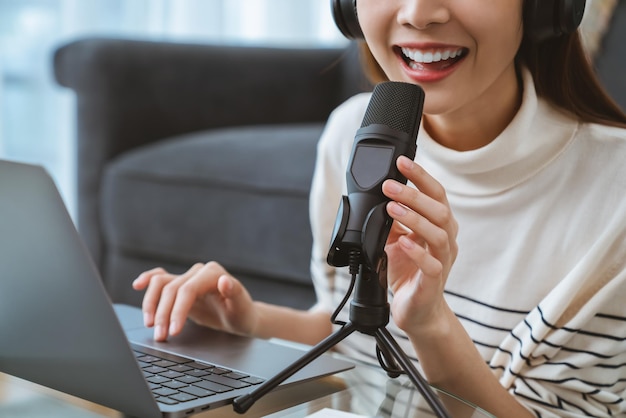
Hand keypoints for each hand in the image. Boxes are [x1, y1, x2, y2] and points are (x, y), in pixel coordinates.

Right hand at [132, 262, 257, 340]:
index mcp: (213, 273)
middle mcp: (199, 272)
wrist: (241, 316)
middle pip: (171, 289)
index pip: (187, 290)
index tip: (173, 331)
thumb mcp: (242, 308)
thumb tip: (224, 280)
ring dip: (152, 304)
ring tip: (150, 325)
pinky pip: (160, 279)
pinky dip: (148, 280)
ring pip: (161, 284)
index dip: (177, 310)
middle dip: (163, 314)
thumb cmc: (242, 313)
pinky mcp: (181, 286)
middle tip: (161, 337)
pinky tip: (138, 285)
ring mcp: (188, 277)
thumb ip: (235, 292)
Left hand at [381, 156, 458, 334]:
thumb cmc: (409, 271)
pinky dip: (417, 252)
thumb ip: (391, 218)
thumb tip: (375, 194)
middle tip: (389, 186)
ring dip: (414, 218)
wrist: (417, 311)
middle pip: (440, 209)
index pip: (436, 194)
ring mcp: (443, 261)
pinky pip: (432, 265)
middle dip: (414, 194)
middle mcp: (446, 240)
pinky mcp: (435, 282)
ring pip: (438, 234)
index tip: (402, 162)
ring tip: (391, 209)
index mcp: (439, 225)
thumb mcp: (396, 238)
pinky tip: (402, 243)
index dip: (421, 176)